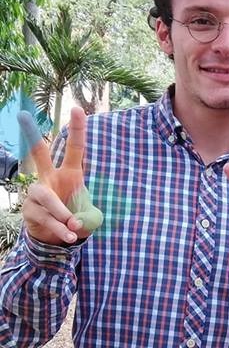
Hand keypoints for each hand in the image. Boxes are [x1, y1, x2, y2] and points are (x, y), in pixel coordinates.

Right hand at [18, 107, 102, 244]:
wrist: (58, 238)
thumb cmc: (75, 217)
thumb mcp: (89, 215)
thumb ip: (86, 217)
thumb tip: (75, 224)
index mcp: (70, 174)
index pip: (75, 149)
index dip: (78, 130)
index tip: (78, 109)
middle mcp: (50, 178)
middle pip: (38, 154)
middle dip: (31, 134)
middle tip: (22, 114)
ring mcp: (37, 193)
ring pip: (47, 198)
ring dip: (62, 214)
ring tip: (74, 227)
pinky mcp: (29, 210)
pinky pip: (46, 218)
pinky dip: (60, 229)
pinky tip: (70, 236)